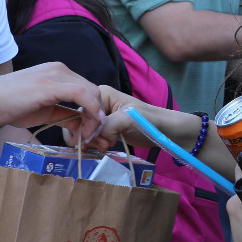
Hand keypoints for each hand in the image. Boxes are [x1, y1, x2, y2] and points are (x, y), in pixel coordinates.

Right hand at [0, 62, 104, 140]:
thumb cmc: (8, 105)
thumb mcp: (43, 111)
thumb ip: (64, 115)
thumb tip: (82, 126)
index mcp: (58, 73)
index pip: (88, 90)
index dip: (94, 112)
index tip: (89, 133)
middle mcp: (60, 69)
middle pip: (94, 91)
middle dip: (98, 116)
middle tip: (91, 138)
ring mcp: (57, 74)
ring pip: (93, 93)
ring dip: (95, 118)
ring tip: (87, 137)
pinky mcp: (52, 85)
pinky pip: (84, 95)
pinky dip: (91, 113)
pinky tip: (86, 129)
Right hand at [84, 86, 200, 151]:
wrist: (162, 131)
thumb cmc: (148, 120)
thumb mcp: (126, 120)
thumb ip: (105, 126)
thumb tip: (87, 137)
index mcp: (100, 94)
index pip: (82, 112)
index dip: (87, 128)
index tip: (101, 139)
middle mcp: (96, 104)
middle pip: (79, 122)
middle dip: (89, 137)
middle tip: (104, 145)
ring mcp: (99, 117)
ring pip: (82, 132)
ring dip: (91, 142)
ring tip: (106, 147)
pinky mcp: (103, 129)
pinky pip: (89, 138)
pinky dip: (94, 145)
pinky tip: (105, 148)